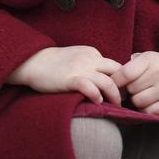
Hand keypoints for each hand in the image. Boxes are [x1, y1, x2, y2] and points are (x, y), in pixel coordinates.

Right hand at [6, 45, 123, 105]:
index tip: (123, 90)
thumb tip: (105, 79)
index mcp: (92, 53)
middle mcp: (90, 59)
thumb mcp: (77, 57)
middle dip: (124, 87)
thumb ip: (91, 64)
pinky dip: (96, 95)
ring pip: (107, 81)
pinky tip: (97, 102)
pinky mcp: (70, 79)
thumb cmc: (54, 63)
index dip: (122, 79)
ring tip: (116, 105)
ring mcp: (80, 69)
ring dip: (115, 95)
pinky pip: (89, 87)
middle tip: (125, 99)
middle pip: (117, 71)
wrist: (32, 61)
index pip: (115, 66)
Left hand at [111, 52, 158, 115]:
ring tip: (140, 95)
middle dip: (127, 92)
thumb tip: (109, 80)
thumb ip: (129, 66)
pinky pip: (150, 112)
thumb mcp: (146, 58)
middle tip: (131, 89)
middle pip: (130, 90)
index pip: (125, 74)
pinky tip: (148, 103)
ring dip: (136, 101)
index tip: (112, 85)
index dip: (115, 82)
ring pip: (138, 102)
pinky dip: (145, 110)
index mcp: (150, 60)